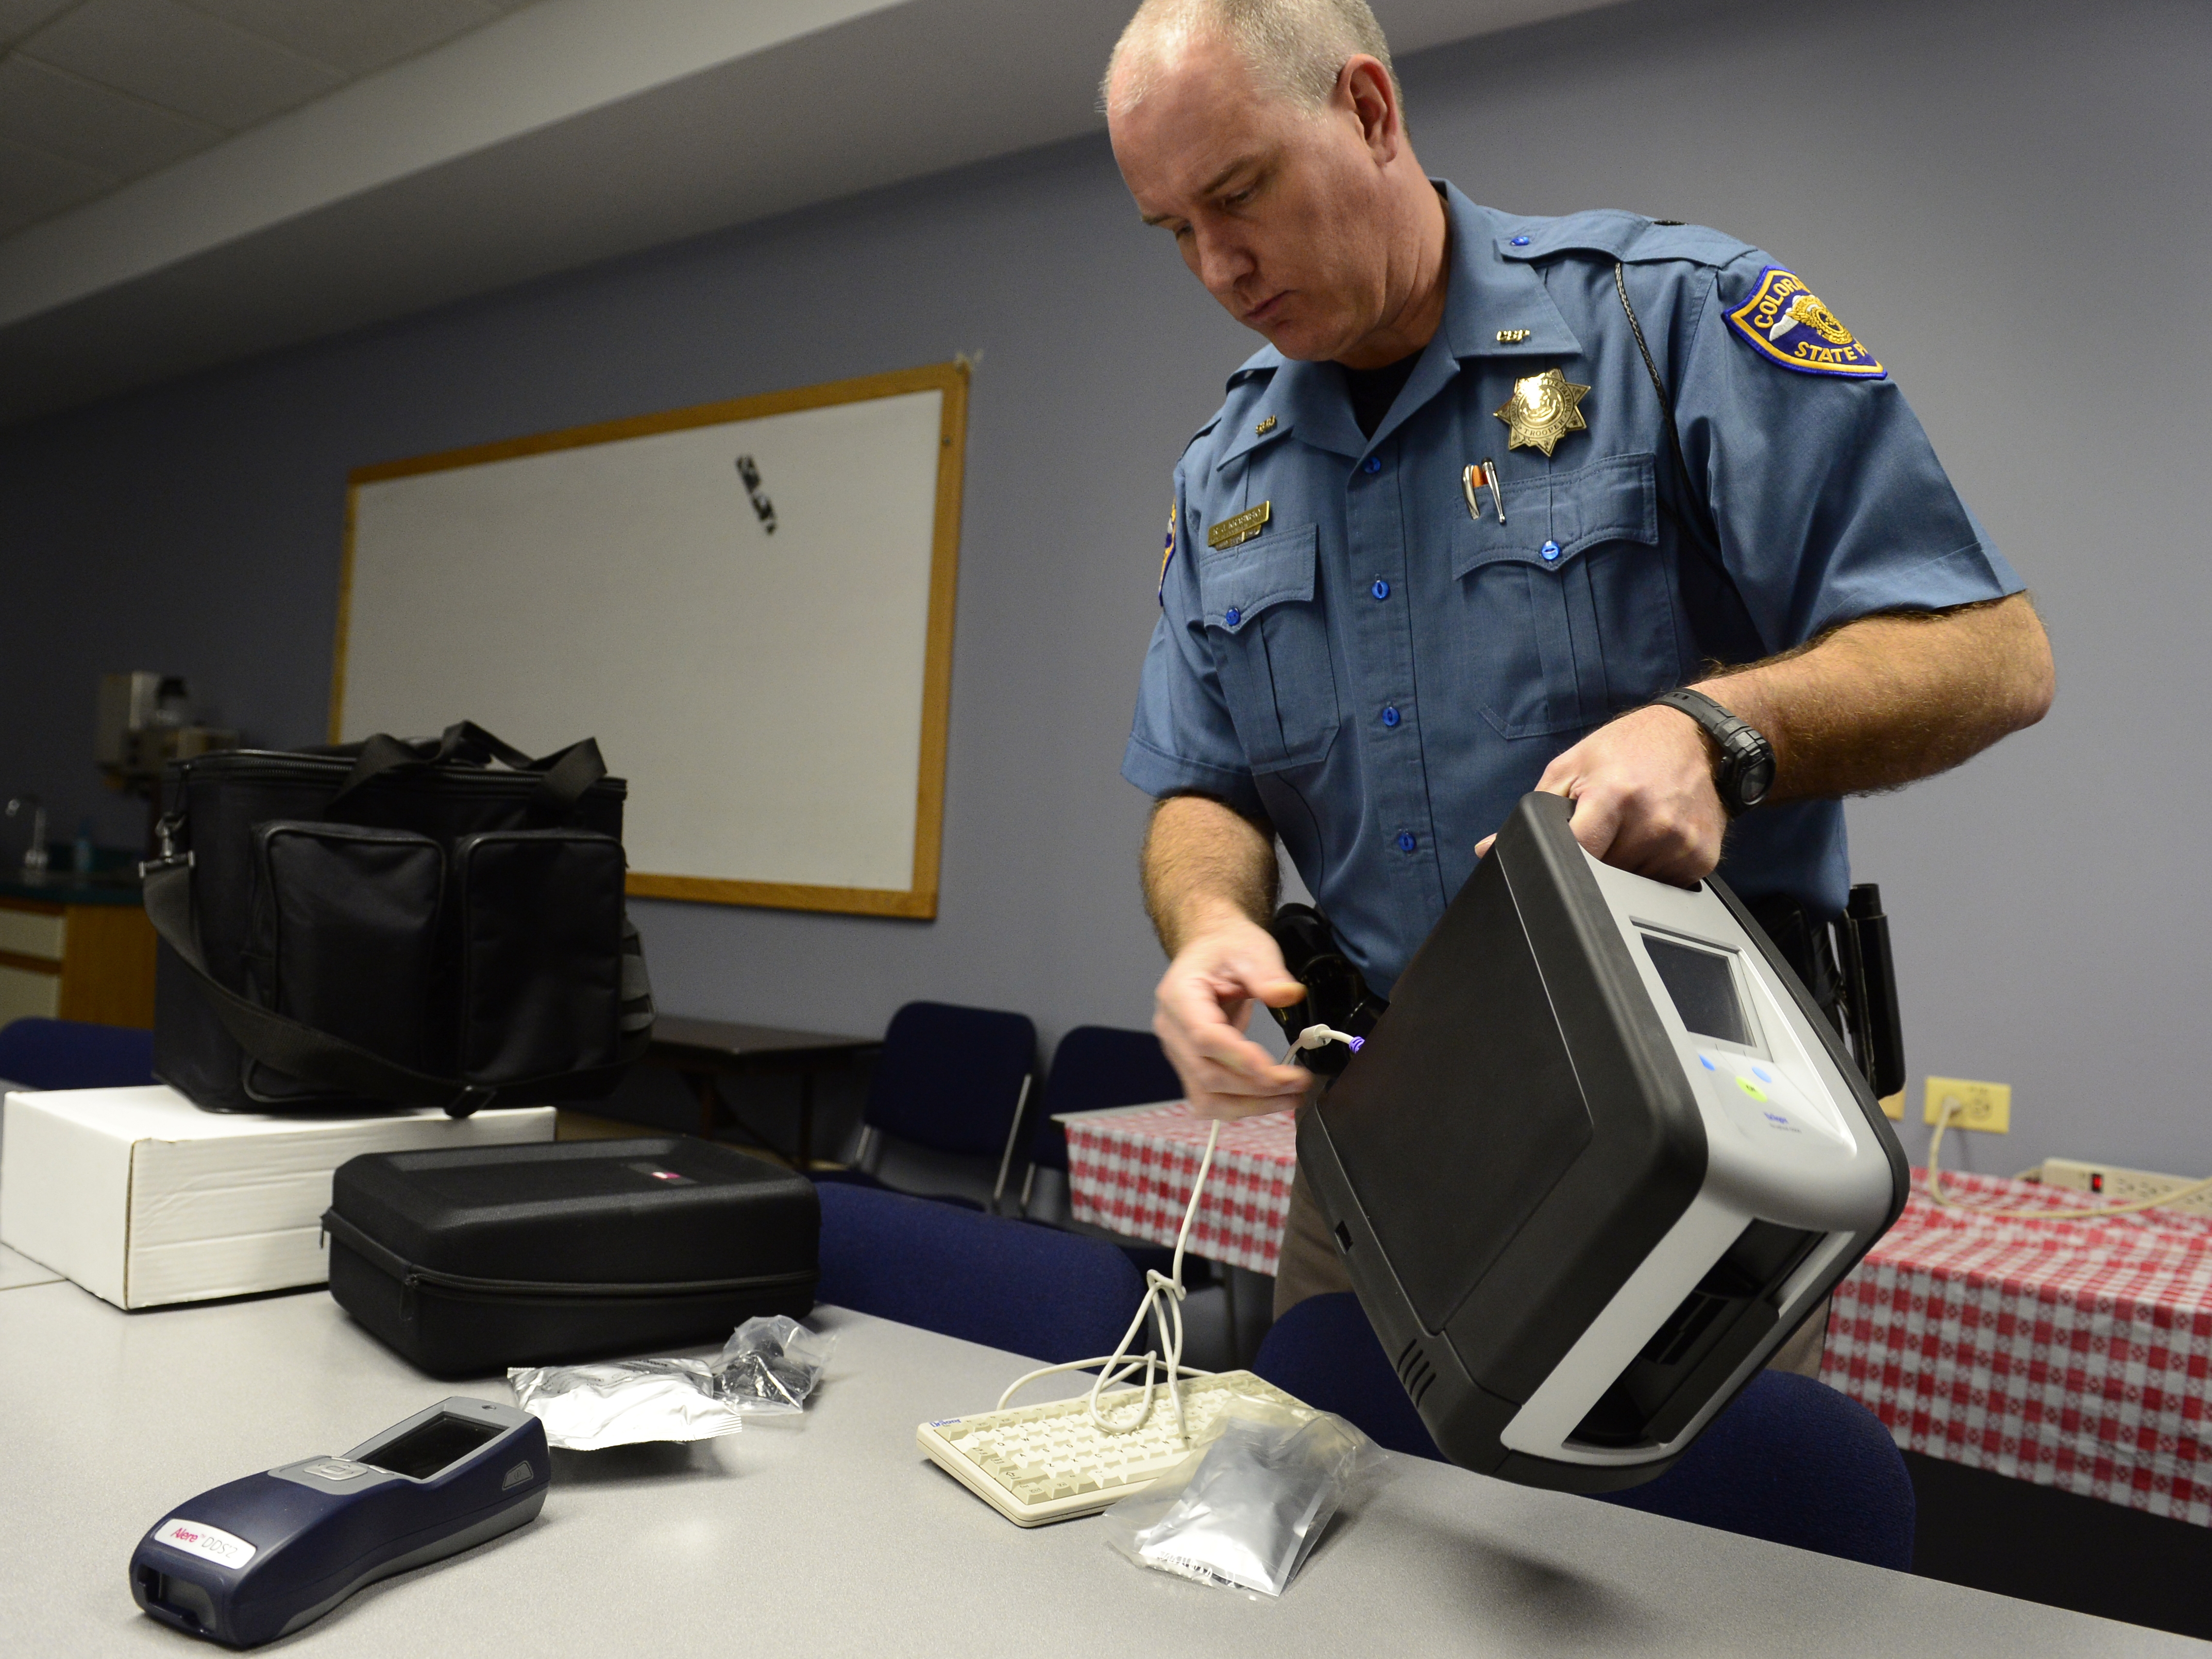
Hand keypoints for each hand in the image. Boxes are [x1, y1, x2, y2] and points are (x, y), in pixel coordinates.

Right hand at [1152, 915, 1312, 1120]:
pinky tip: (1269, 1100)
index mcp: (1179, 996)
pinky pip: (1210, 1099)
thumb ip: (1267, 973)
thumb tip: (1288, 995)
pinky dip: (1241, 1106)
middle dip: (1257, 1088)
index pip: (1204, 1038)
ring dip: (1251, 1106)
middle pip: (1207, 1075)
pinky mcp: (1190, 1066)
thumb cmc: (1226, 948)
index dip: (1240, 1059)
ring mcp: (1178, 1052)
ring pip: (1207, 1097)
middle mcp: (1172, 1030)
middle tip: (1299, 1083)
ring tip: (1290, 1098)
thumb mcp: (1251, 948)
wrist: (1211, 950)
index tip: (1277, 1070)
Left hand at [1474, 704, 1726, 883]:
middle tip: (1604, 828)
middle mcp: (1652, 821)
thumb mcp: (1571, 767)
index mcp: (1614, 794)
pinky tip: (1653, 838)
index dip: (1562, 859)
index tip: (1562, 853)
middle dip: (1593, 860)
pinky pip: (1664, 885)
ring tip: (1630, 829)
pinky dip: (1651, 869)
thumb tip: (1487, 849)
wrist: (1695, 736)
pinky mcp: (1703, 858)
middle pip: (1603, 874)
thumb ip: (1533, 811)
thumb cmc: (1627, 748)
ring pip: (1632, 884)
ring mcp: (1681, 842)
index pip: (1576, 853)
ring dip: (1623, 867)